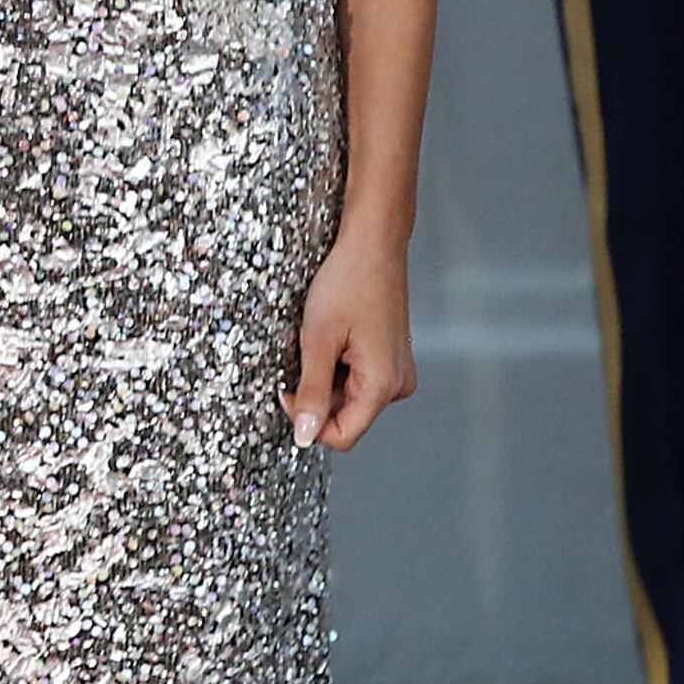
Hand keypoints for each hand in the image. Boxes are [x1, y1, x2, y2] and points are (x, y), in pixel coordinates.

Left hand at [288, 231, 413, 451]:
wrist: (372, 246)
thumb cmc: (346, 285)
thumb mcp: (317, 340)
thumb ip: (310, 392)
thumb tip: (303, 437)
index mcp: (383, 385)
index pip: (342, 435)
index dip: (308, 422)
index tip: (286, 390)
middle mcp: (398, 385)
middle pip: (345, 417)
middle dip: (315, 396)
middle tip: (301, 356)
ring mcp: (397, 372)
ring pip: (348, 398)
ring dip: (324, 379)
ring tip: (320, 341)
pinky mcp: (390, 360)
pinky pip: (357, 379)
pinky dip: (336, 367)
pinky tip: (332, 339)